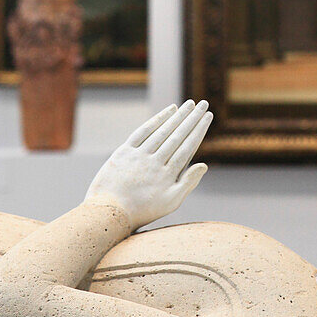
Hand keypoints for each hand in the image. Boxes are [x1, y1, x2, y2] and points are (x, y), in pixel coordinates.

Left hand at [85, 101, 212, 230]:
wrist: (108, 212)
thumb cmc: (142, 210)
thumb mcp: (170, 203)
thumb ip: (187, 183)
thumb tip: (203, 165)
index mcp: (168, 174)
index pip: (188, 146)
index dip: (199, 129)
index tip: (208, 116)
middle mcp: (155, 161)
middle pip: (177, 135)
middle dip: (192, 118)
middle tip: (204, 104)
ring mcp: (139, 155)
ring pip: (162, 131)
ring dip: (178, 116)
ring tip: (189, 104)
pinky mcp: (124, 151)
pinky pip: (143, 132)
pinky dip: (157, 120)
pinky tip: (168, 111)